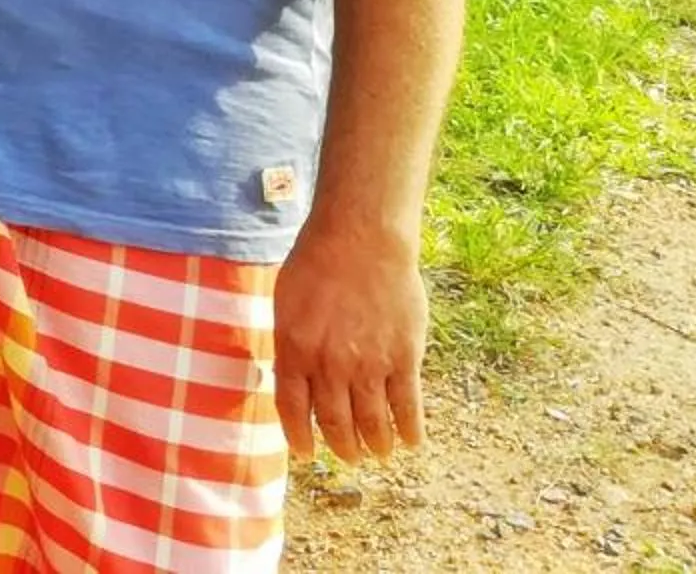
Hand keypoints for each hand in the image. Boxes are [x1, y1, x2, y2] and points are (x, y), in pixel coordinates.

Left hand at [275, 212, 427, 461]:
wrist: (362, 239)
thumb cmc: (317, 264)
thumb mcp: (285, 303)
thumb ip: (289, 344)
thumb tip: (290, 380)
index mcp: (294, 349)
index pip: (293, 409)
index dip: (300, 437)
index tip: (306, 453)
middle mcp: (330, 364)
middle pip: (336, 423)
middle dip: (343, 447)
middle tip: (349, 456)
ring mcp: (370, 364)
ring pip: (373, 423)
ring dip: (376, 444)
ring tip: (378, 452)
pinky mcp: (404, 358)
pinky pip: (408, 407)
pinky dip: (409, 431)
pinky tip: (410, 442)